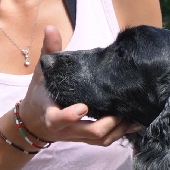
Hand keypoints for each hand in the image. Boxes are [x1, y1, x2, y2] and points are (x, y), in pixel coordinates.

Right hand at [19, 26, 139, 146]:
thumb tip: (51, 28)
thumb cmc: (41, 94)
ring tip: (132, 116)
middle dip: (108, 123)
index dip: (70, 116)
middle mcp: (65, 129)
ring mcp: (78, 136)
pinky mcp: (87, 139)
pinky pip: (105, 141)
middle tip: (120, 110)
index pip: (58, 120)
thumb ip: (49, 53)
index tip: (83, 107)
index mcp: (50, 114)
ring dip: (118, 130)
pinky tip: (134, 124)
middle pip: (89, 132)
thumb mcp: (42, 74)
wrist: (35, 121)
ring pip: (101, 140)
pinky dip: (120, 134)